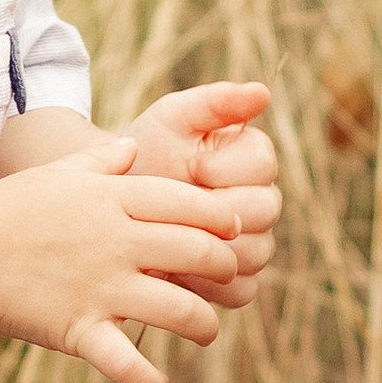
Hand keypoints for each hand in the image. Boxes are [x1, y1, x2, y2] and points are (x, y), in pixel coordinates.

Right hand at [0, 141, 250, 382]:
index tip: (230, 231)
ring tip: (205, 331)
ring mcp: (100, 288)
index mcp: (115, 200)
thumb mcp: (58, 173)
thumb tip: (131, 146)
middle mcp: (117, 243)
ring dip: (204, 324)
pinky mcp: (78, 328)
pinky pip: (124, 362)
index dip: (221, 218)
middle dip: (225, 267)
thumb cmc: (8, 208)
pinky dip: (147, 380)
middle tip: (225, 277)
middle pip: (199, 253)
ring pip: (180, 311)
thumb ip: (101, 159)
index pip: (191, 204)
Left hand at [117, 80, 278, 307]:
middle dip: (217, 209)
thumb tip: (263, 91)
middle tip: (177, 209)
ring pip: (256, 253)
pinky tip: (176, 271)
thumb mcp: (172, 119)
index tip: (190, 166)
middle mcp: (261, 201)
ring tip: (172, 236)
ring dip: (212, 248)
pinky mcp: (236, 281)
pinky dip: (209, 285)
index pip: (263, 165)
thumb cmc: (147, 153)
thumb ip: (215, 102)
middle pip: (265, 211)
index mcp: (252, 158)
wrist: (116, 201)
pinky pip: (241, 291)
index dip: (224, 168)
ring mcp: (253, 243)